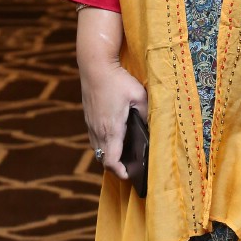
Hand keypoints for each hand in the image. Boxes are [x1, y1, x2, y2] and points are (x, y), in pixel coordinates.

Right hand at [80, 61, 147, 179]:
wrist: (94, 65)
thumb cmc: (117, 80)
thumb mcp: (139, 96)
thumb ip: (147, 114)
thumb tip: (153, 127)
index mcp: (111, 129)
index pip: (111, 160)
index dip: (120, 172)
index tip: (129, 175)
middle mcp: (97, 130)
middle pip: (103, 158)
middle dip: (115, 166)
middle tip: (130, 167)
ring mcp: (90, 124)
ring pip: (97, 148)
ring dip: (108, 154)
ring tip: (123, 155)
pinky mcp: (88, 117)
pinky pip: (94, 138)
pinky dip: (103, 143)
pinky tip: (114, 138)